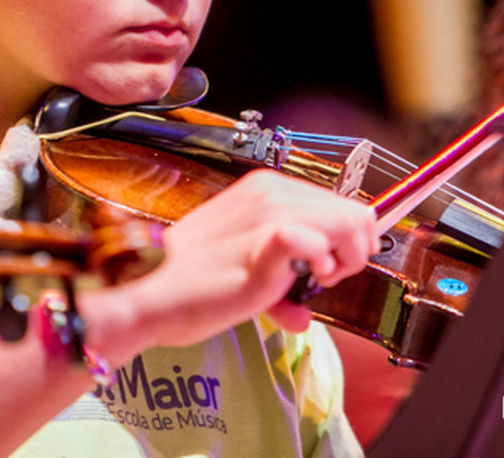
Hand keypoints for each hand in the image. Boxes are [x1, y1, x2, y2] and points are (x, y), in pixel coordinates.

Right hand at [109, 169, 377, 352]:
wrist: (149, 292)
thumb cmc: (189, 281)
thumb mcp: (242, 261)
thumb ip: (277, 278)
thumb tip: (303, 316)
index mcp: (264, 187)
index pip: (339, 203)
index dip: (350, 237)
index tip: (334, 265)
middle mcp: (270, 192)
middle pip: (353, 212)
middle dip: (354, 249)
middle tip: (325, 278)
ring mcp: (267, 213)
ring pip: (346, 222)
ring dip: (344, 259)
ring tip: (316, 280)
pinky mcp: (264, 241)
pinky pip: (315, 240)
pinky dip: (323, 262)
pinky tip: (307, 278)